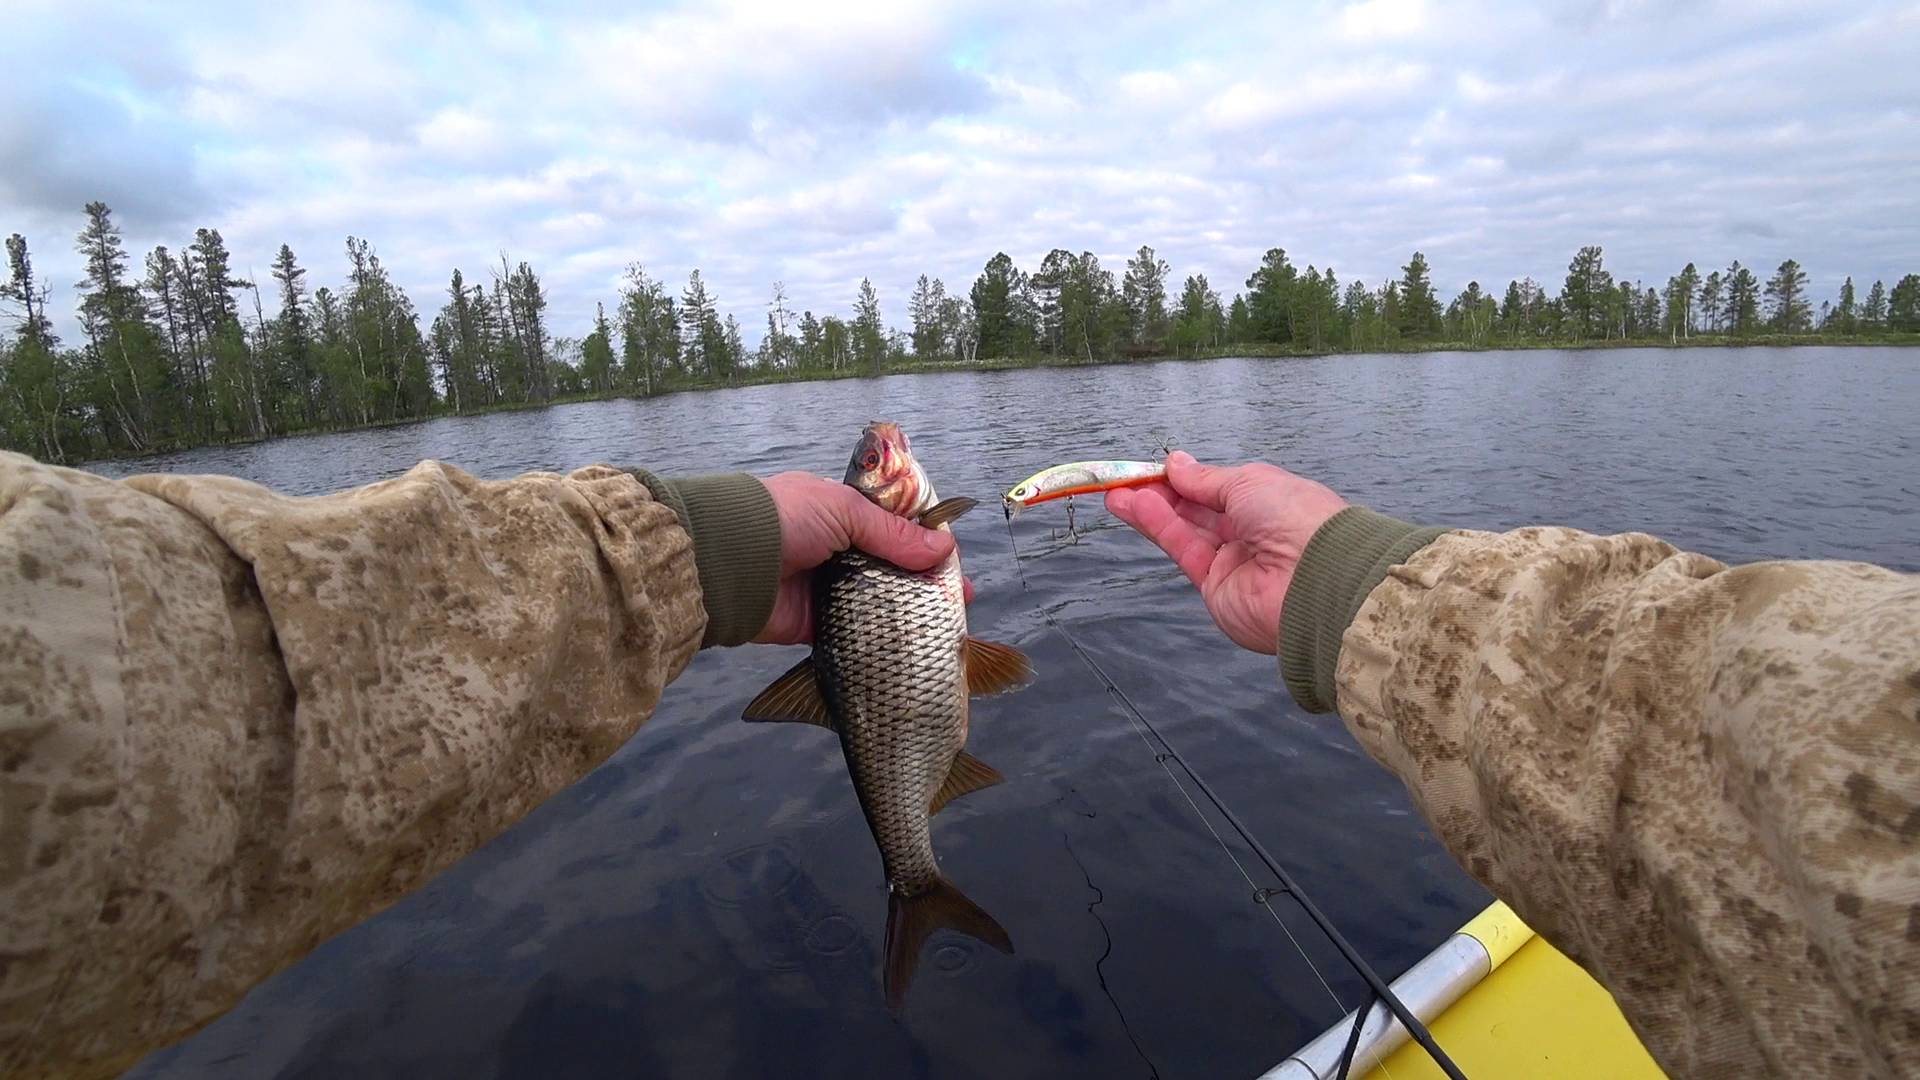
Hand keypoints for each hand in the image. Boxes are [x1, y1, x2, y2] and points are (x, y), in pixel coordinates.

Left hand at [755, 472, 971, 644]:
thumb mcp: (844, 510)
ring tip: (948, 621)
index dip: (924, 540)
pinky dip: (884, 637)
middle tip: (960, 595)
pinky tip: (915, 643)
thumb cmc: (784, 519)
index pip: (891, 526)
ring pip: (879, 601)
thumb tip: (944, 547)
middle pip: (891, 567)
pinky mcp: (819, 625)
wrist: (728, 563)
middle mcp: (835, 550)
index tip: (953, 556)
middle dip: (925, 580)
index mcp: (838, 513)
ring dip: (910, 610)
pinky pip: (860, 632)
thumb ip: (894, 532)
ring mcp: (828, 589)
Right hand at [1105, 452, 1346, 653]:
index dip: (1187, 479)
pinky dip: (1160, 529)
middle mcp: (1251, 532)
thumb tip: (1176, 464)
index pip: (1220, 490)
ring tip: (1116, 493)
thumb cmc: (1294, 517)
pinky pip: (1183, 551)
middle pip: (1198, 511)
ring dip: (1151, 510)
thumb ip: (1205, 480)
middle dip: (1161, 494)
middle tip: (1124, 479)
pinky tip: (1137, 508)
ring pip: (1185, 531)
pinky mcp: (1215, 587)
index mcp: (1269, 503)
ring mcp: (1233, 562)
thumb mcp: (1248, 482)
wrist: (1315, 579)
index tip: (1155, 468)